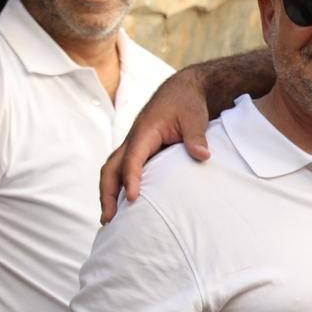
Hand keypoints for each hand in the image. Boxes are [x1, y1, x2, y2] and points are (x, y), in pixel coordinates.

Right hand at [100, 68, 213, 222]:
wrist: (182, 91)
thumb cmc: (187, 104)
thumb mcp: (195, 118)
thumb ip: (197, 137)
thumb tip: (203, 156)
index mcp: (144, 132)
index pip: (132, 158)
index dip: (131, 179)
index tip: (133, 199)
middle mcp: (133, 140)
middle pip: (110, 168)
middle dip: (107, 193)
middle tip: (109, 219)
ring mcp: (133, 146)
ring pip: (112, 171)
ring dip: (109, 194)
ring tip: (109, 220)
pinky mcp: (139, 151)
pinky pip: (122, 171)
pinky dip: (119, 188)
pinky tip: (124, 207)